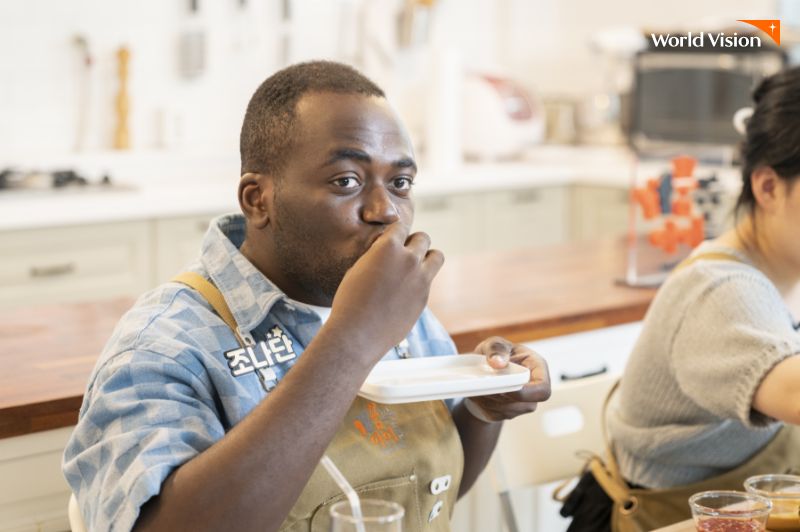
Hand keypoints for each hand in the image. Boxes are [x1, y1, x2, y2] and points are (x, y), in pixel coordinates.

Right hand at [328, 222, 443, 362]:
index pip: (400, 226)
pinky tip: (404, 291)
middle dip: (413, 242)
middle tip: (401, 254)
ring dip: (427, 256)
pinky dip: (420, 281)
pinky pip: (428, 281)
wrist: (357, 334)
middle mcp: (408, 259)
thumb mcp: (358, 268)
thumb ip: (378, 255)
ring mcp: (420, 279)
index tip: (391, 238)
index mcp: (388, 247)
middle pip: (423, 238)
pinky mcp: (424, 298)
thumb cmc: (349, 301)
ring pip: (437, 256)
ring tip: (414, 266)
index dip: (394, 232)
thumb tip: (388, 252)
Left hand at [466, 337, 550, 421]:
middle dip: (501, 396)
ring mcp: (523, 404)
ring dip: (490, 399)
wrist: (484, 369)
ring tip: (480, 384)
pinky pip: (496, 414)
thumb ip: (496, 348)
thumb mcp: (494, 343)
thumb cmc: (495, 354)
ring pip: (508, 411)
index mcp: (538, 368)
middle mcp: (534, 389)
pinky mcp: (509, 413)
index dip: (527, 393)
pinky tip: (480, 391)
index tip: (507, 388)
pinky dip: (484, 404)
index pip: (543, 389)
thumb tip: (498, 362)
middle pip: (524, 404)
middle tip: (485, 384)